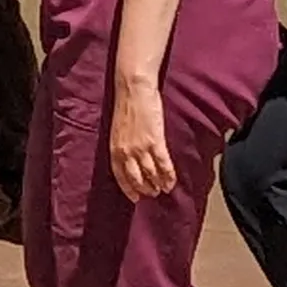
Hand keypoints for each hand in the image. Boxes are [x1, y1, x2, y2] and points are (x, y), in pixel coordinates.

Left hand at [105, 77, 176, 201]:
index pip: (120, 175)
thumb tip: (130, 157)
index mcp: (114, 148)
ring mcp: (140, 147)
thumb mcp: (118, 129)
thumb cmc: (126, 105)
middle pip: (136, 178)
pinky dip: (168, 176)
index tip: (135, 198)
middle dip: (145, 189)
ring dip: (158, 184)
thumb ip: (122, 144)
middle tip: (153, 194)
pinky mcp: (155, 141)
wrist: (134, 89)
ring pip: (151, 174)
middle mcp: (125, 151)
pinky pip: (163, 164)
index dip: (128, 188)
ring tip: (164, 189)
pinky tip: (171, 182)